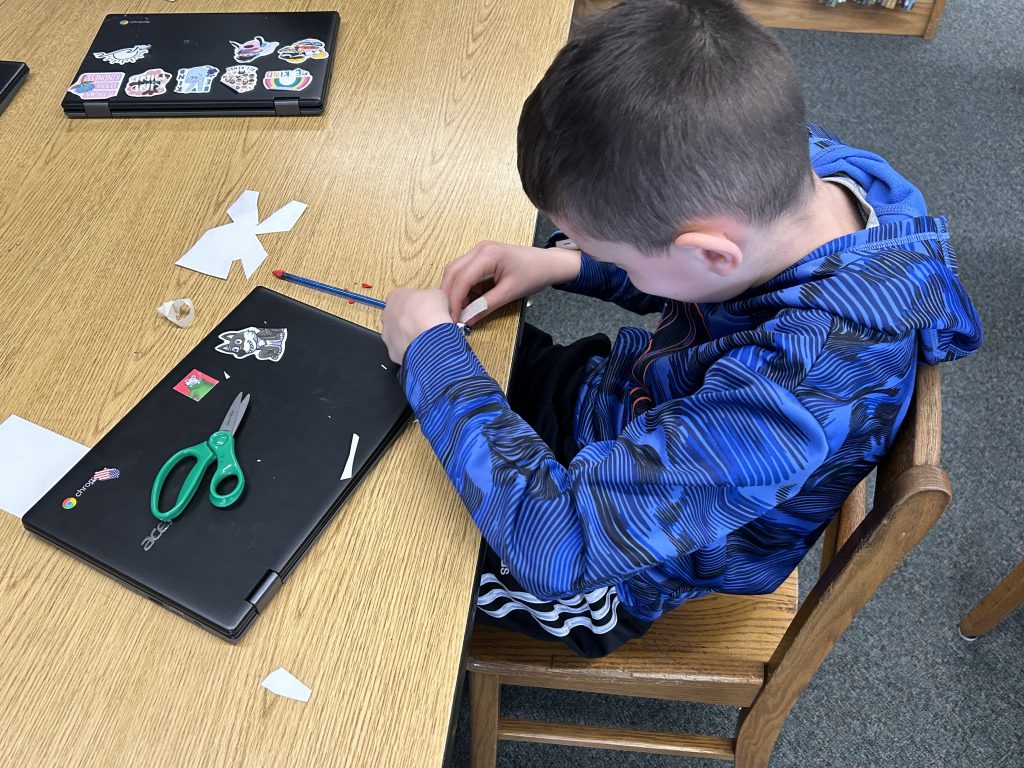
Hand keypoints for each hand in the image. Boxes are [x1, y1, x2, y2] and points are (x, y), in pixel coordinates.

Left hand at [380, 288, 452, 363]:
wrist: (429, 337)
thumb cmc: (430, 314)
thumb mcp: (438, 294)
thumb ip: (432, 296)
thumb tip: (437, 300)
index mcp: (395, 297)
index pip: (402, 296)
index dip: (415, 302)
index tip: (425, 307)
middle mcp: (387, 315)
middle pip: (397, 315)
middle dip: (409, 319)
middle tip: (425, 322)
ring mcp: (387, 334)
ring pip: (397, 334)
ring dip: (409, 334)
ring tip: (426, 336)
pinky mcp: (392, 350)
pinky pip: (401, 349)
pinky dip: (411, 349)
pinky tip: (423, 347)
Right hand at [440, 241, 581, 325]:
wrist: (547, 263)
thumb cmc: (534, 274)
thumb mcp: (510, 293)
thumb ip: (486, 306)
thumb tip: (467, 320)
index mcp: (488, 254)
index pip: (462, 279)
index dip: (455, 300)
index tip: (453, 319)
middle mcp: (479, 249)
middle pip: (452, 272)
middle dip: (449, 295)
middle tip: (451, 315)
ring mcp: (479, 251)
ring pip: (455, 271)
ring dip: (455, 291)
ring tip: (461, 310)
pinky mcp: (481, 257)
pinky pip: (464, 272)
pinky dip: (463, 287)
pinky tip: (468, 301)